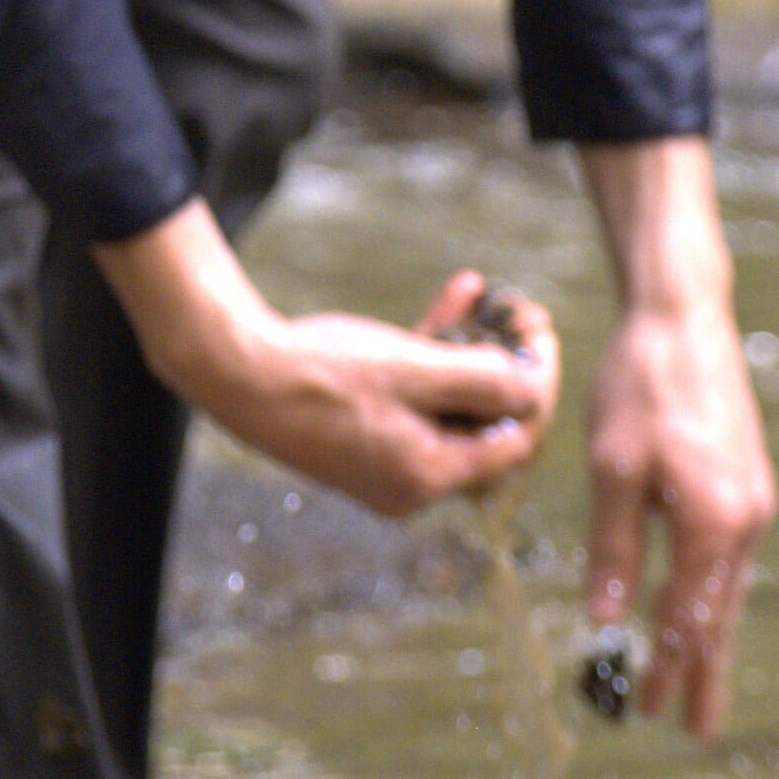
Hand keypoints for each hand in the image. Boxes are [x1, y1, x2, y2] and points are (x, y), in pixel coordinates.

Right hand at [94, 203, 559, 517]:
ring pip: (449, 403)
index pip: (513, 440)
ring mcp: (385, 460)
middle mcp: (411, 482)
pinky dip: (432, 354)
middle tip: (520, 313)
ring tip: (486, 296)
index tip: (542, 335)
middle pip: (483, 422)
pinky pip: (415, 398)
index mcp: (429, 478)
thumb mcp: (415, 370)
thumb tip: (534, 387)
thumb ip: (484, 380)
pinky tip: (452, 298)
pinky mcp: (362, 434)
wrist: (236, 371)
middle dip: (505, 363)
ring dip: (470, 349)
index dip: (538, 386)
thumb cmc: (323, 374)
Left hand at [579, 138, 776, 738]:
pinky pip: (731, 556)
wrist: (682, 318)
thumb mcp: (612, 468)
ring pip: (729, 586)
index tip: (650, 710)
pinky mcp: (745, 480)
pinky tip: (704, 608)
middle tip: (696, 726)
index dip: (670, 667)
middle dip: (705, 670)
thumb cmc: (640, 386)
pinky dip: (715, 593)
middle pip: (722, 613)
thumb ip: (614, 547)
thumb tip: (607, 620)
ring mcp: (752, 498)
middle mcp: (746, 518)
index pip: (690, 617)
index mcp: (715, 521)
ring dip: (712, 636)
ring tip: (702, 683)